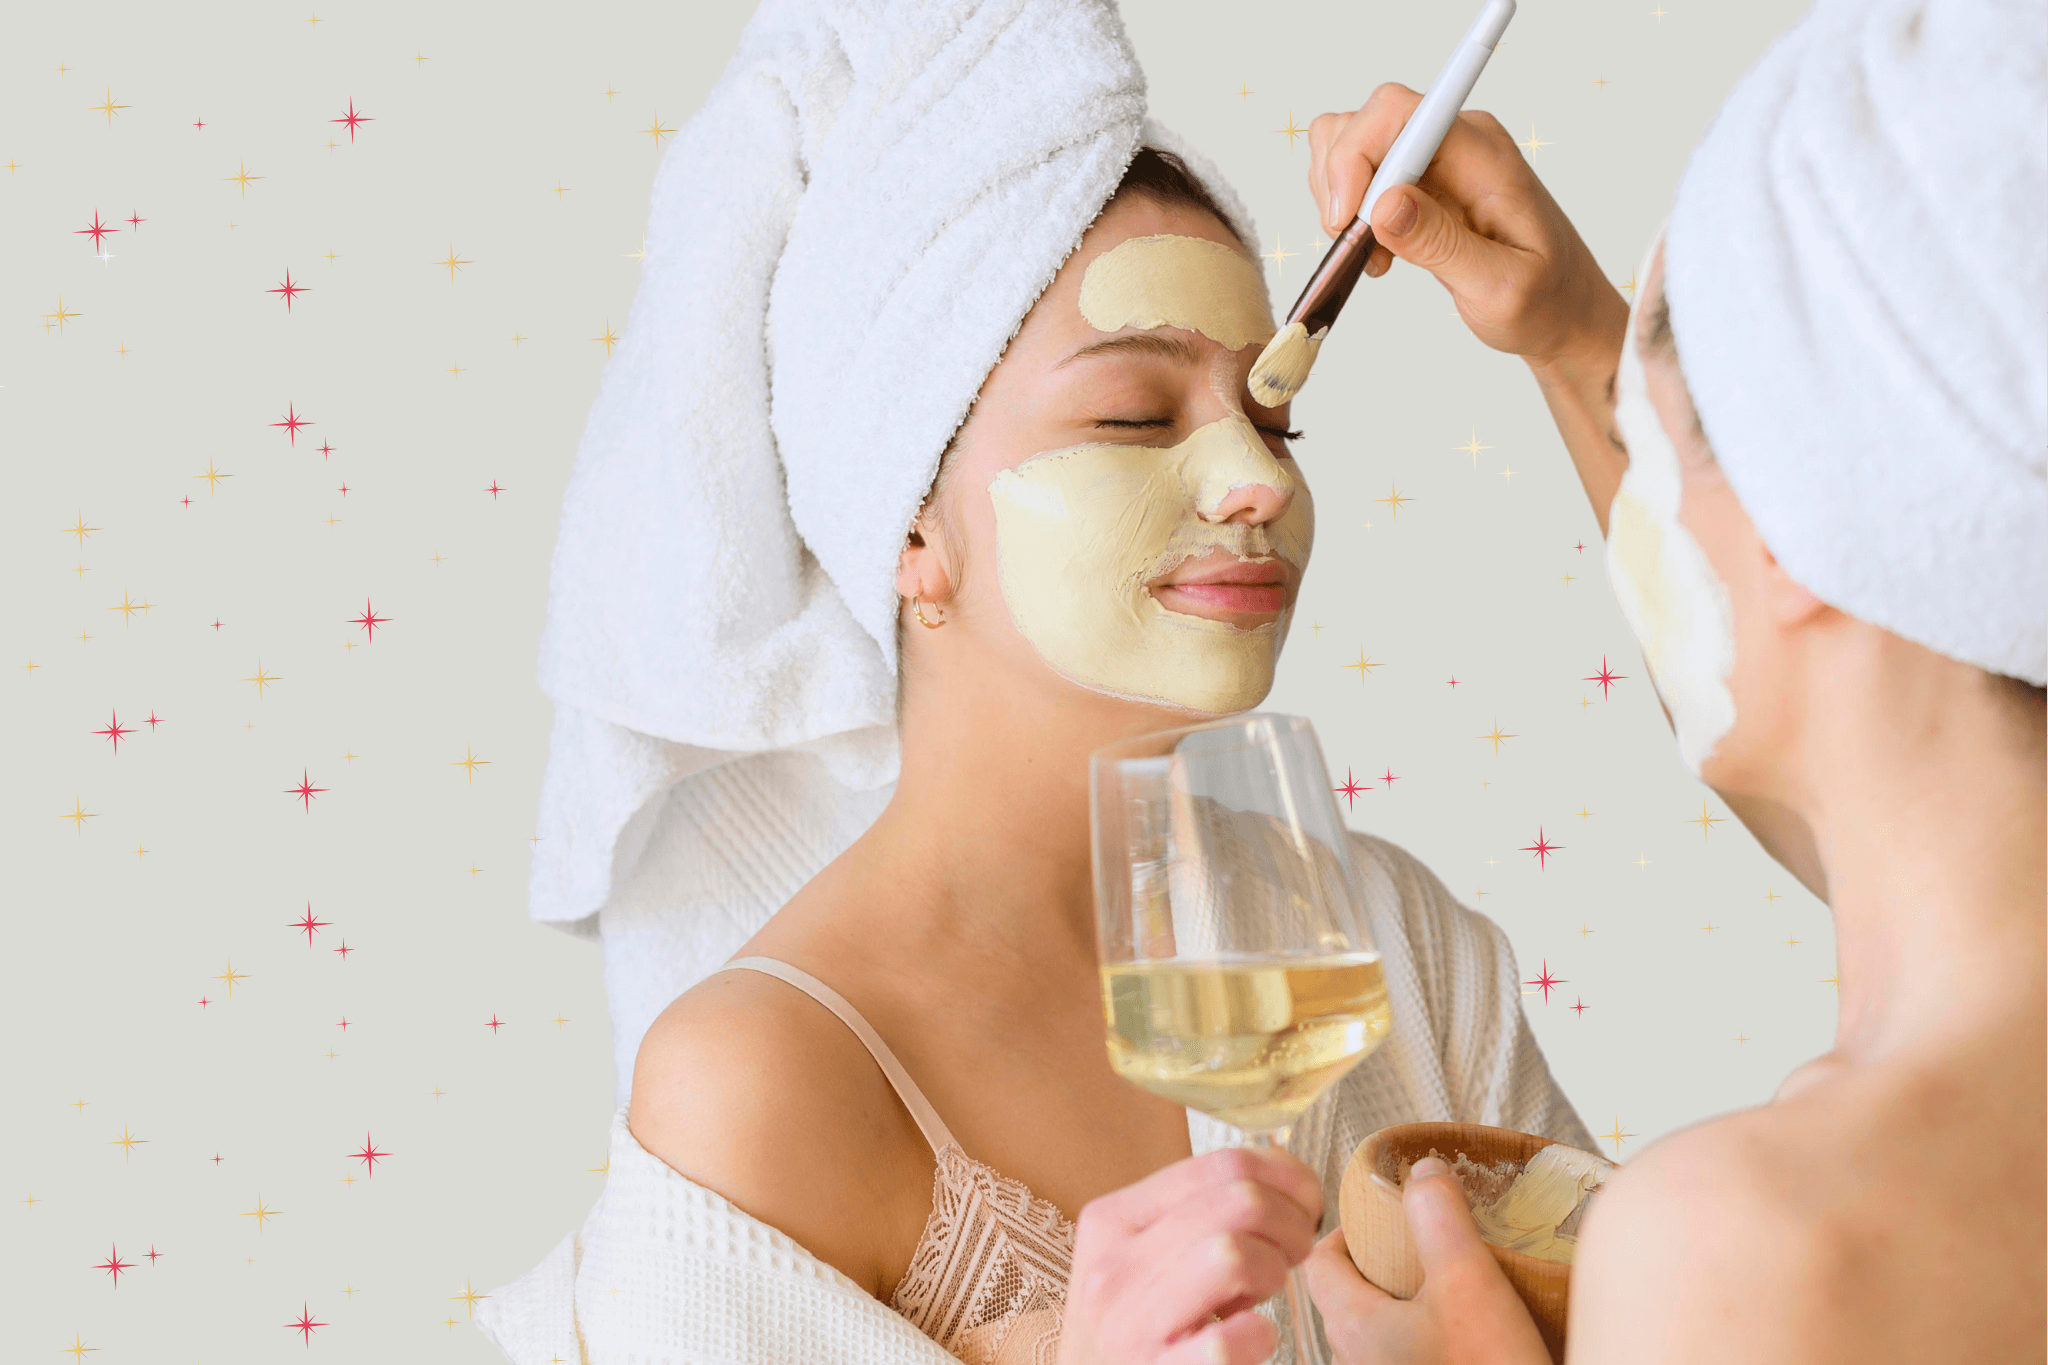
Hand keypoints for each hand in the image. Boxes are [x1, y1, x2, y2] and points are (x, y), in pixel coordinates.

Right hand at [1055, 1146, 1323, 1364]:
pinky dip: (1258, 1337)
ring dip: (1272, 1275)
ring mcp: (1129, 1325)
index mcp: (1111, 1219)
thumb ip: (1192, 1212)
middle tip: (1291, 1255)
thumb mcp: (1138, 1256)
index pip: (1223, 1163)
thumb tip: (1281, 1172)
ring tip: (1260, 1296)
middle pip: (1241, 1202)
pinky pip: (1228, 1341)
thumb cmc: (1131, 1327)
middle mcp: (1113, 1265)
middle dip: (1291, 1227)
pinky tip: (1251, 1340)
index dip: (1287, 1180)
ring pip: (1234, 1254)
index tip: (1304, 1206)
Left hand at [1301, 1156, 1551, 1364]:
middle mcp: (1355, 1360)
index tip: (1386, 1213)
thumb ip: (1437, 1216)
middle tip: (1425, 1241)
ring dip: (1409, 1301)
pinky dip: (1427, 1334)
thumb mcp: (1467, 1279)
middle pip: (1350, 1294)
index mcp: (1351, 1324)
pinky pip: (1407, 1355)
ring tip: (1454, 1281)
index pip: (1320, 1260)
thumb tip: (1420, 1170)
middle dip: (1384, 1260)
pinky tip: (1468, 1330)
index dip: (1347, 1228)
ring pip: (1380, 1329)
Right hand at [1307, 83, 1627, 373]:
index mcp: (1482, 154)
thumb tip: (1386, 204)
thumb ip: (1442, 244)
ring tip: (1368, 250)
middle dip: (1339, 180)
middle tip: (1352, 241)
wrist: (1561, 310)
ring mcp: (1435, 160)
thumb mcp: (1501, 286)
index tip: (1347, 219)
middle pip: (1365, 120)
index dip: (1356, 156)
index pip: (1398, 112)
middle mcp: (1456, 143)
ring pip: (1352, 144)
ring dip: (1340, 198)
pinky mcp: (1420, 183)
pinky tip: (1377, 252)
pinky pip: (1360, 177)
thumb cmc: (1545, 299)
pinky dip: (1349, 213)